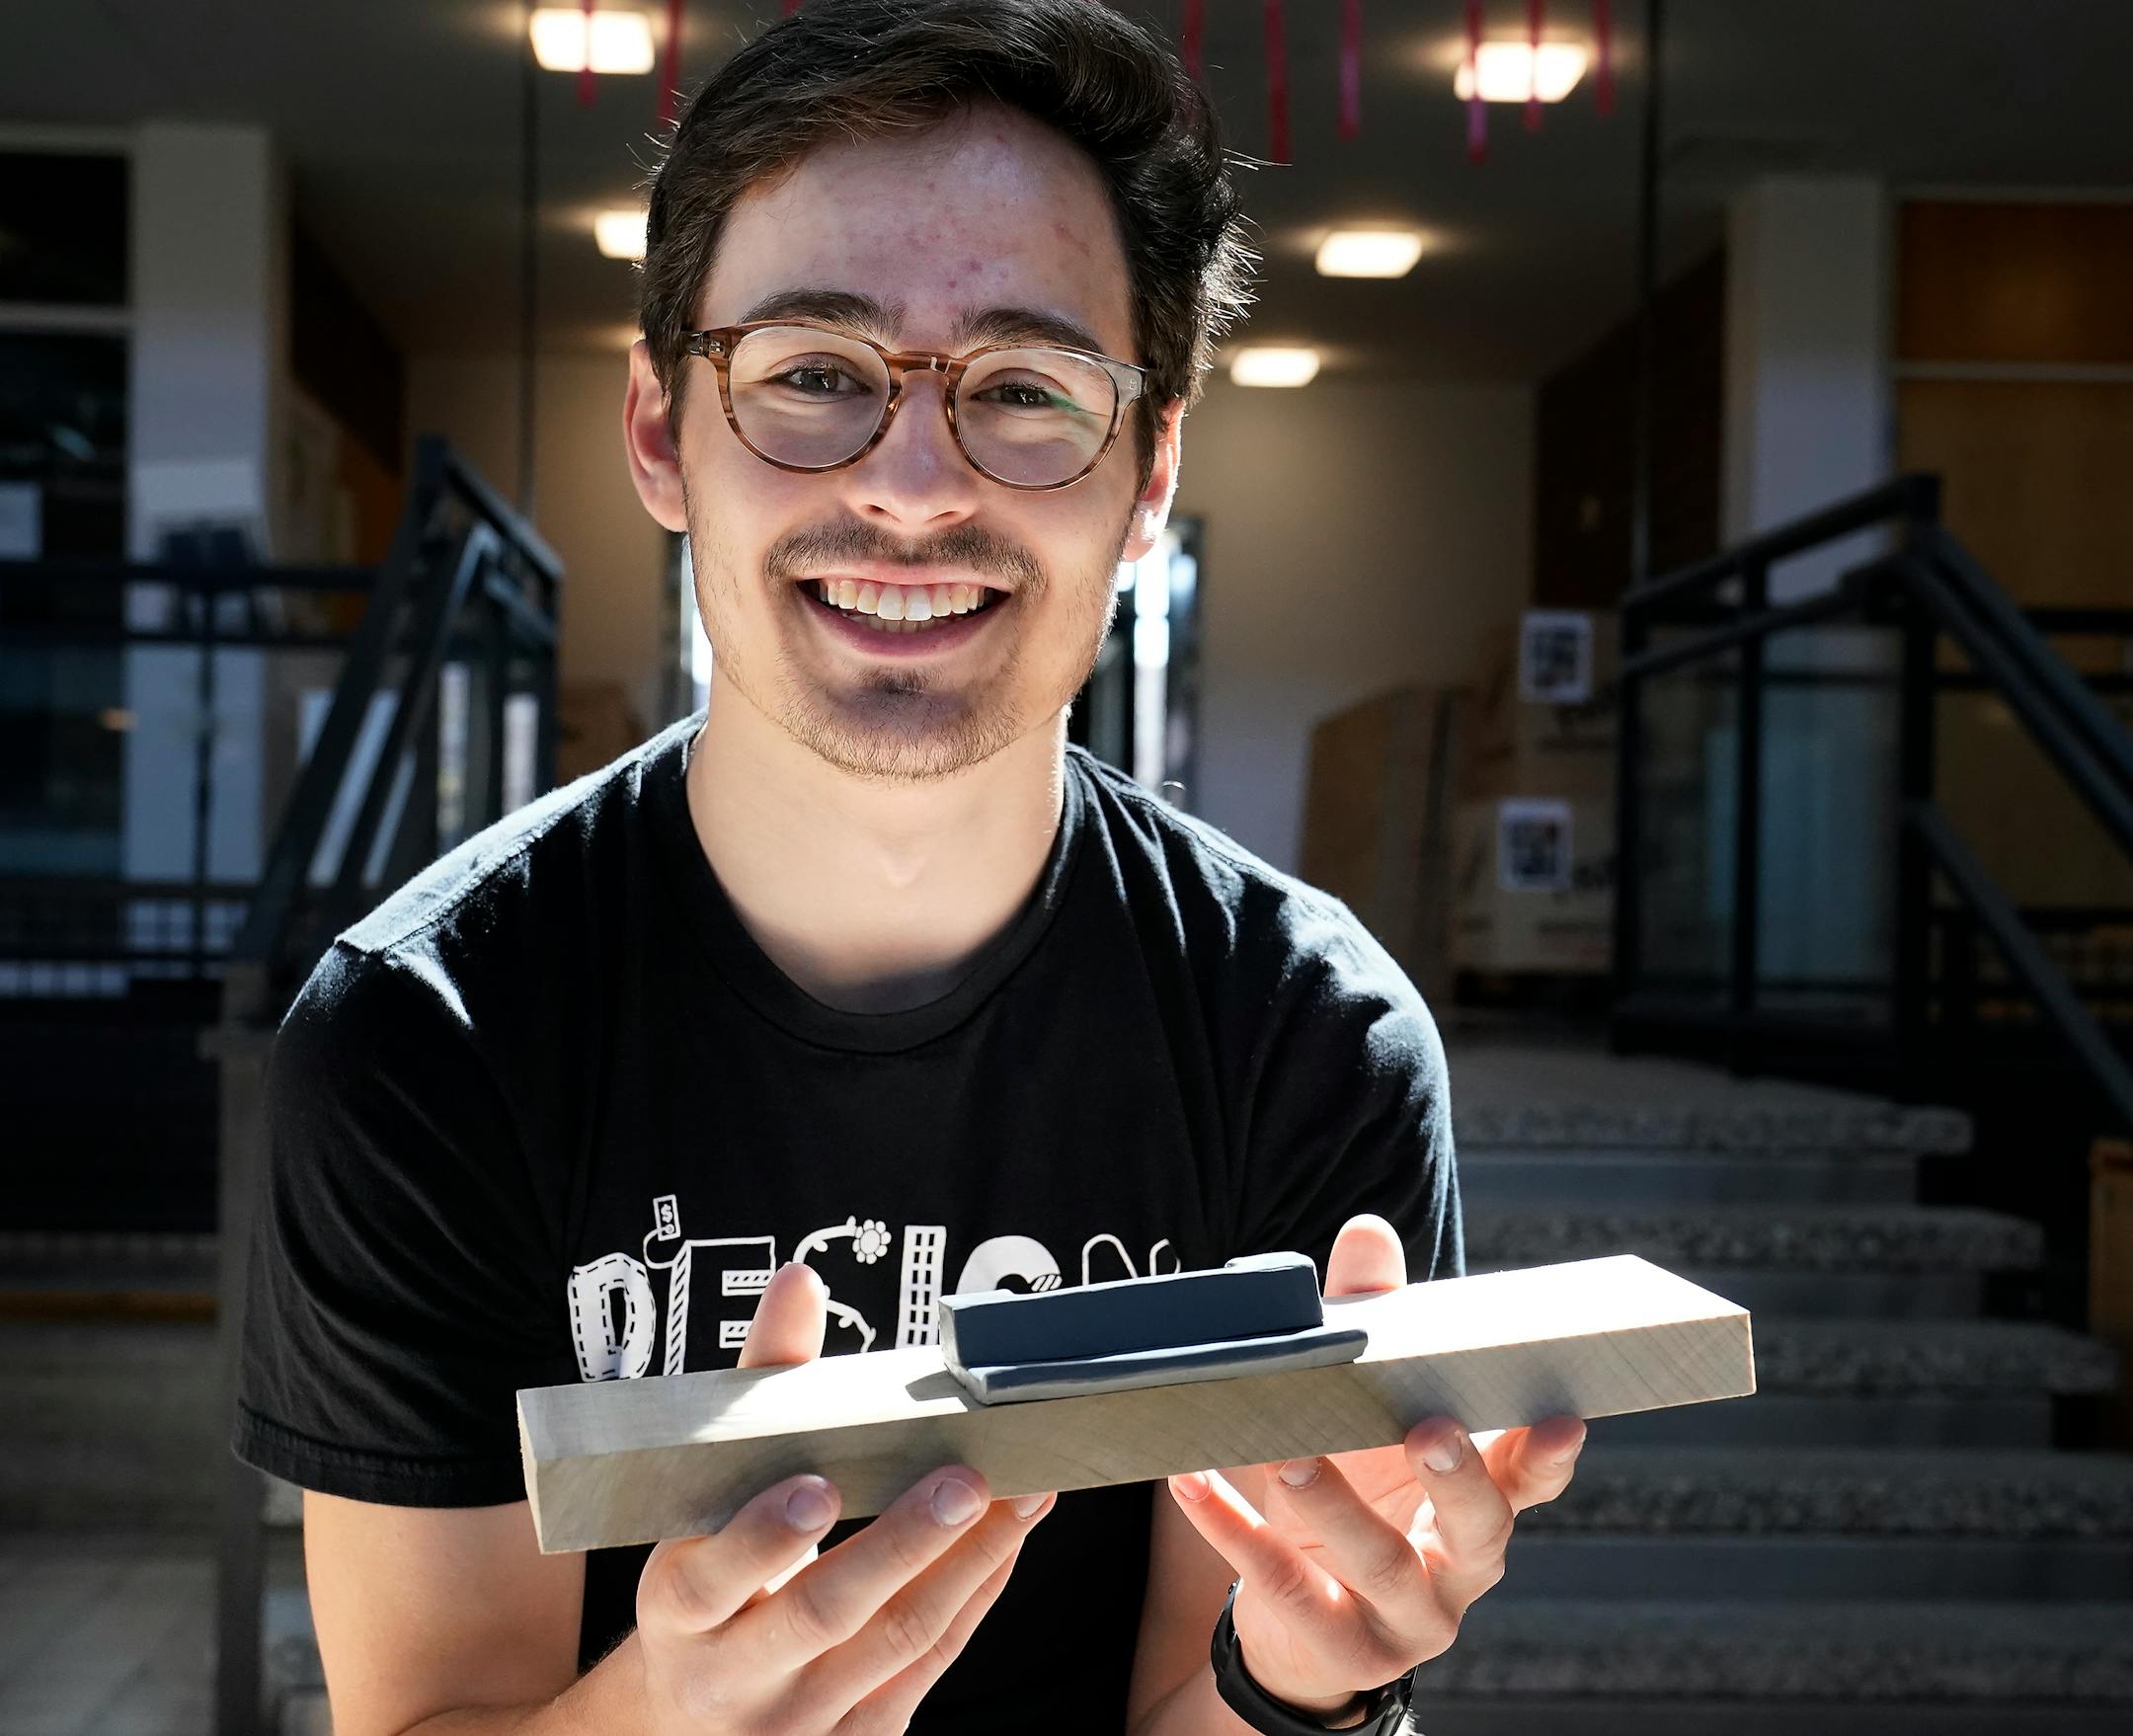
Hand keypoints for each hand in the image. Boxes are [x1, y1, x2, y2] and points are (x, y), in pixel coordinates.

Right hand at [634, 1261, 1056, 1732]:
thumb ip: (760, 1383)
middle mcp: (730, 1679)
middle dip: (900, 1544)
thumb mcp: (706, 1492)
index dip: (764, 1537)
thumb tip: (799, 1279)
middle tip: (966, 1478)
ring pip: (895, 1643)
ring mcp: (796, 1726)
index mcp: (679, 1609)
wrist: (691, 1714)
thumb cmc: (712, 1568)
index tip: (818, 1486)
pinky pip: (928, 1668)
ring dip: (969, 1562)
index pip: (715, 1576)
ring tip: (1022, 1490)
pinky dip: (975, 1596)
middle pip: (823, 1612)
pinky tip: (1011, 1537)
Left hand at [1164, 1217, 1585, 1716]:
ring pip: (1381, 1563)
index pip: (1529, 1480)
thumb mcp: (1364, 1417)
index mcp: (1478, 1507)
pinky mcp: (1338, 1647)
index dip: (1547, 1454)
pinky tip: (1195, 1484)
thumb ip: (1374, 1329)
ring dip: (1335, 1506)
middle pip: (1477, 1526)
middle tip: (1427, 1427)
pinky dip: (1235, 1532)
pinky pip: (1284, 1586)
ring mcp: (1404, 1619)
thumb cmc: (1353, 1493)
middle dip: (1457, 1477)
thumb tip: (1368, 1232)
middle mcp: (1458, 1569)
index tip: (1560, 1417)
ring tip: (1289, 1458)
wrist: (1301, 1628)